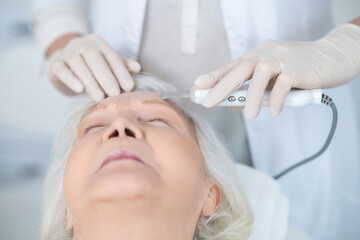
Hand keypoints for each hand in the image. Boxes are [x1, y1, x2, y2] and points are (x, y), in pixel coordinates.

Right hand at [47, 34, 140, 101]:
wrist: (62, 65)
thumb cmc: (91, 67)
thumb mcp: (107, 65)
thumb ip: (121, 65)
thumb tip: (137, 67)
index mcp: (98, 43)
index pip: (111, 55)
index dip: (121, 71)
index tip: (129, 87)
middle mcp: (81, 44)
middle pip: (94, 57)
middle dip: (106, 76)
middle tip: (115, 94)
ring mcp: (66, 53)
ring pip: (77, 63)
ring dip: (90, 81)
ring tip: (100, 97)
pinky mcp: (53, 65)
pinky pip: (61, 70)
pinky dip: (70, 79)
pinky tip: (79, 89)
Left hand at [195, 24, 359, 119]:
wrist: (333, 56)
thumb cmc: (300, 68)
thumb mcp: (274, 76)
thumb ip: (254, 88)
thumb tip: (231, 104)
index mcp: (259, 55)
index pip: (232, 66)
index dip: (214, 76)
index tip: (199, 86)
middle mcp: (267, 54)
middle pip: (240, 69)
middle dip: (222, 87)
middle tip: (208, 103)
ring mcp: (283, 59)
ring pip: (260, 75)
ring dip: (252, 98)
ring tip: (250, 117)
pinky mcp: (299, 70)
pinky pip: (283, 85)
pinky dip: (276, 100)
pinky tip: (274, 112)